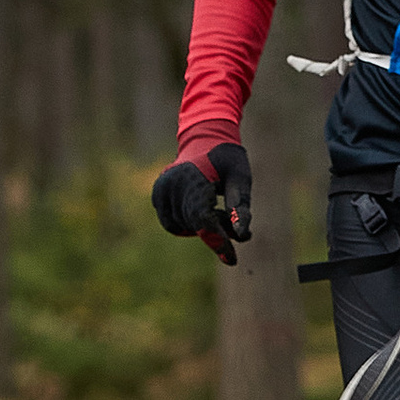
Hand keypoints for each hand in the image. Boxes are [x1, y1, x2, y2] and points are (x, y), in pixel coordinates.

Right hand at [152, 138, 252, 264]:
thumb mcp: (240, 179)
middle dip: (218, 231)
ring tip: (219, 208)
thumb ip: (240, 206)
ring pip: (184, 226)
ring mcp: (161, 189)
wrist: (205, 138)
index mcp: (193, 178)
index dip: (217, 241)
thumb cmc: (227, 158)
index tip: (232, 260)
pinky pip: (172, 224)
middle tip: (237, 225)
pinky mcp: (157, 195)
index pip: (203, 219)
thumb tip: (243, 235)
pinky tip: (204, 209)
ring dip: (205, 226)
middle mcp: (172, 184)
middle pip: (196, 224)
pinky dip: (189, 224)